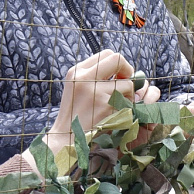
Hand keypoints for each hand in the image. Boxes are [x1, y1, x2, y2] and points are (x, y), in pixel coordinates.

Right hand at [43, 50, 157, 156]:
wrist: (65, 139)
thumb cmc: (75, 115)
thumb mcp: (77, 88)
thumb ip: (95, 76)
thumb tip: (125, 70)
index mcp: (76, 72)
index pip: (107, 54)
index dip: (119, 64)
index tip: (119, 77)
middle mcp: (83, 78)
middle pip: (118, 59)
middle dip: (128, 71)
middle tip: (126, 85)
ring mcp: (95, 92)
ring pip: (127, 84)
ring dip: (127, 96)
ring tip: (114, 107)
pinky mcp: (105, 106)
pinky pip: (128, 101)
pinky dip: (126, 109)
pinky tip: (113, 116)